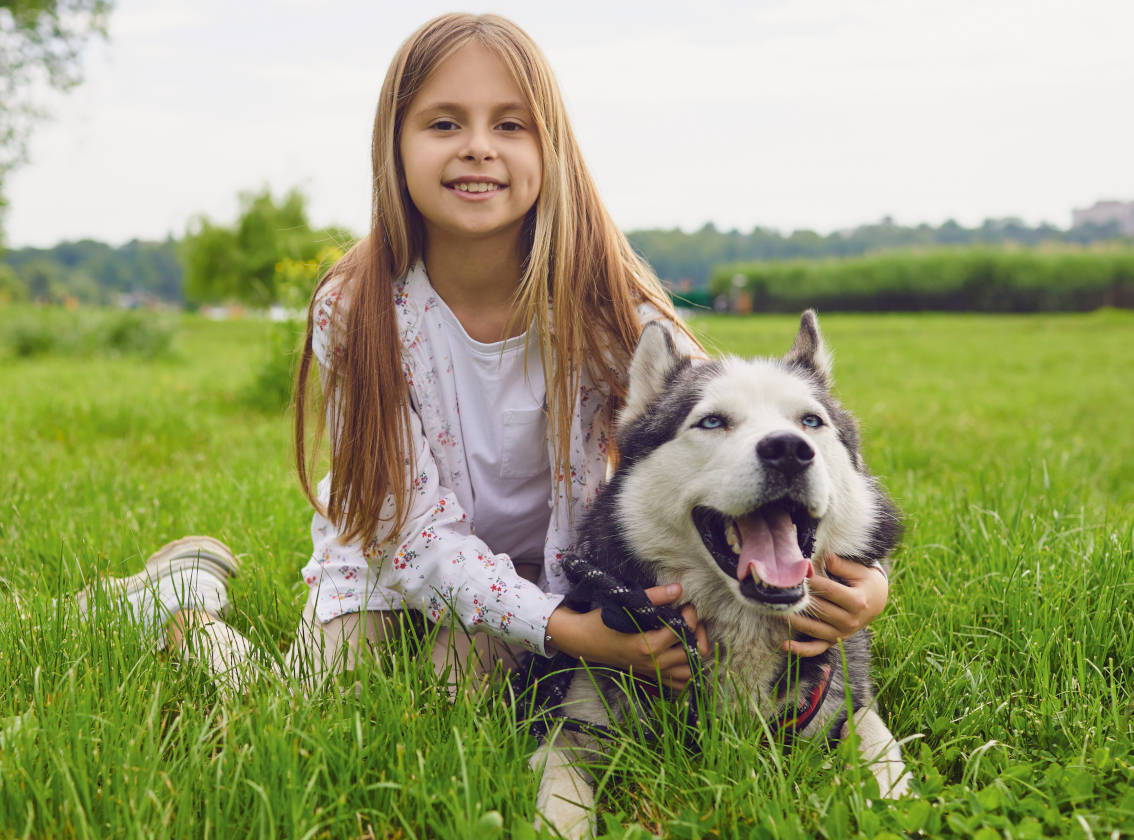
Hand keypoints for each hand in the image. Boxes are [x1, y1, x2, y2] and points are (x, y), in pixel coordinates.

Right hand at [546, 583, 709, 689]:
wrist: (584, 641)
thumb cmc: (603, 621)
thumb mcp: (626, 606)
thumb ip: (654, 597)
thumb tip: (679, 589)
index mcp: (648, 646)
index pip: (684, 631)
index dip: (690, 615)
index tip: (685, 604)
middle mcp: (654, 664)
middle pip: (694, 653)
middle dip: (697, 633)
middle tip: (690, 619)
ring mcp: (653, 673)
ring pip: (690, 672)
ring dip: (695, 654)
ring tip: (689, 636)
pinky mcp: (651, 676)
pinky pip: (679, 684)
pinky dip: (687, 672)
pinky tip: (683, 654)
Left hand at [782, 554, 888, 656]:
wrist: (876, 601)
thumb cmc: (864, 581)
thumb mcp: (859, 570)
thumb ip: (841, 565)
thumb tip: (826, 558)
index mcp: (857, 601)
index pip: (828, 590)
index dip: (811, 582)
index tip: (796, 573)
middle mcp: (850, 620)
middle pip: (819, 610)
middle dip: (799, 601)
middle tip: (779, 592)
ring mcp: (841, 633)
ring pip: (814, 629)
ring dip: (794, 622)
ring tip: (776, 611)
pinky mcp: (834, 640)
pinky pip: (816, 648)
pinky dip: (800, 650)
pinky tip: (784, 645)